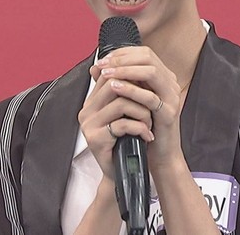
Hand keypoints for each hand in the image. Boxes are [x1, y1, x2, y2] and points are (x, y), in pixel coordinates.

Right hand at [77, 56, 153, 179]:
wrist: (122, 172)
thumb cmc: (126, 140)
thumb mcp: (126, 113)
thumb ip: (127, 93)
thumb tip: (138, 68)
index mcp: (92, 101)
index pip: (110, 76)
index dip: (132, 78)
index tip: (149, 87)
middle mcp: (87, 110)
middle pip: (115, 86)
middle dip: (139, 94)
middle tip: (152, 103)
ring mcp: (89, 125)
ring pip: (121, 104)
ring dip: (142, 112)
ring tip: (150, 122)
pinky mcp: (95, 140)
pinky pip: (122, 125)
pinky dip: (140, 128)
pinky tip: (147, 134)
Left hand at [91, 46, 185, 170]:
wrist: (158, 155)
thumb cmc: (143, 126)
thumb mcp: (128, 100)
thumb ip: (115, 82)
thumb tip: (95, 68)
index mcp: (162, 77)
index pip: (144, 53)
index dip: (123, 53)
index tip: (104, 59)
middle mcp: (169, 83)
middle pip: (148, 57)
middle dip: (122, 59)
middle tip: (104, 65)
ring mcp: (171, 97)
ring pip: (151, 72)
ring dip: (126, 70)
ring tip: (106, 74)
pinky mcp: (169, 113)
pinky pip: (150, 97)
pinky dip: (131, 90)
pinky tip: (115, 88)